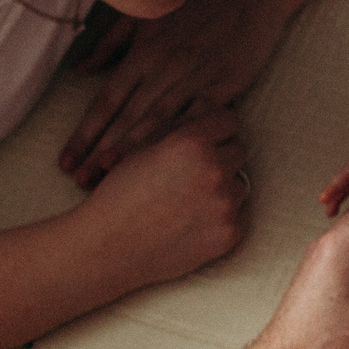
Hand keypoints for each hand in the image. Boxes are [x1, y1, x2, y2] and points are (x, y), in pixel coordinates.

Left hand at [60, 0, 289, 182]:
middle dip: (99, 152)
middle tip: (77, 182)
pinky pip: (197, 121)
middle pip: (124, 119)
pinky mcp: (225, 86)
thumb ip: (110, 44)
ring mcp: (195, 78)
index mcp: (143, 52)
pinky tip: (166, 164)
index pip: (105, 101)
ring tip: (107, 180)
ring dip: (130, 153)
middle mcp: (164, 68)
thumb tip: (79, 70)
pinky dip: (179, 141)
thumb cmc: (196, 1)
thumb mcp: (146, 16)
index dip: (84, 134)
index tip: (65, 161)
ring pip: (157, 124)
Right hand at [77, 106, 249, 287]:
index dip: (214, 128)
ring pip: (239, 183)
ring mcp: (225, 204)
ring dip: (222, 187)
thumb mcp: (144, 147)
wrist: (109, 247)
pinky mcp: (229, 233)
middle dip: (219, 157)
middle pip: (238, 150)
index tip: (204, 139)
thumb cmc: (121, 193)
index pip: (228, 121)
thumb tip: (211, 101)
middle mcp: (214, 170)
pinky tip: (194, 219)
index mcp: (192, 142)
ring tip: (188, 199)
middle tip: (190, 173)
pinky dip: (223, 215)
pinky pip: (239, 213)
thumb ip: (181, 124)